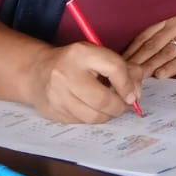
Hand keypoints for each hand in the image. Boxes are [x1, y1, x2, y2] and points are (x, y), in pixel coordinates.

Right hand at [24, 41, 142, 123]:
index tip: (133, 93)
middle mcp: (66, 74)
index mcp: (81, 53)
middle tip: (124, 104)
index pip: (114, 68)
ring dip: (107, 115)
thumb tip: (139, 84)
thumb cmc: (73, 63)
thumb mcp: (95, 55)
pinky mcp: (53, 112)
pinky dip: (92, 118)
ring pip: (93, 116)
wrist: (36, 72)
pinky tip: (92, 108)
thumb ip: (120, 67)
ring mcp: (57, 95)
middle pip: (103, 99)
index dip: (128, 84)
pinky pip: (82, 122)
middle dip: (119, 106)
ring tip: (110, 107)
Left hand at [125, 7, 175, 78]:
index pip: (146, 35)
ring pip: (164, 52)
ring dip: (148, 66)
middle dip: (135, 61)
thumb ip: (169, 36)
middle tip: (120, 74)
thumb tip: (147, 55)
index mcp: (172, 20)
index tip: (119, 63)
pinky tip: (159, 75)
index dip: (132, 50)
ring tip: (134, 78)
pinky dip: (170, 67)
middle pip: (151, 45)